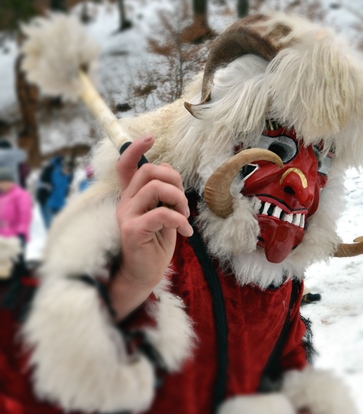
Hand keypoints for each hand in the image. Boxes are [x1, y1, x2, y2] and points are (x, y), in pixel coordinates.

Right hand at [108, 135, 192, 319]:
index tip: (150, 138)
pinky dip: (179, 220)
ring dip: (178, 199)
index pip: (125, 165)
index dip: (135, 149)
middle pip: (148, 171)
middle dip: (173, 179)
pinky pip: (161, 214)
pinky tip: (186, 232)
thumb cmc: (155, 245)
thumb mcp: (163, 215)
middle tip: (183, 200)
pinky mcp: (133, 231)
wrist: (145, 275)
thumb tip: (168, 168)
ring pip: (154, 188)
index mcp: (131, 197)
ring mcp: (127, 216)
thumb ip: (163, 195)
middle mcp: (125, 203)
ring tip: (184, 217)